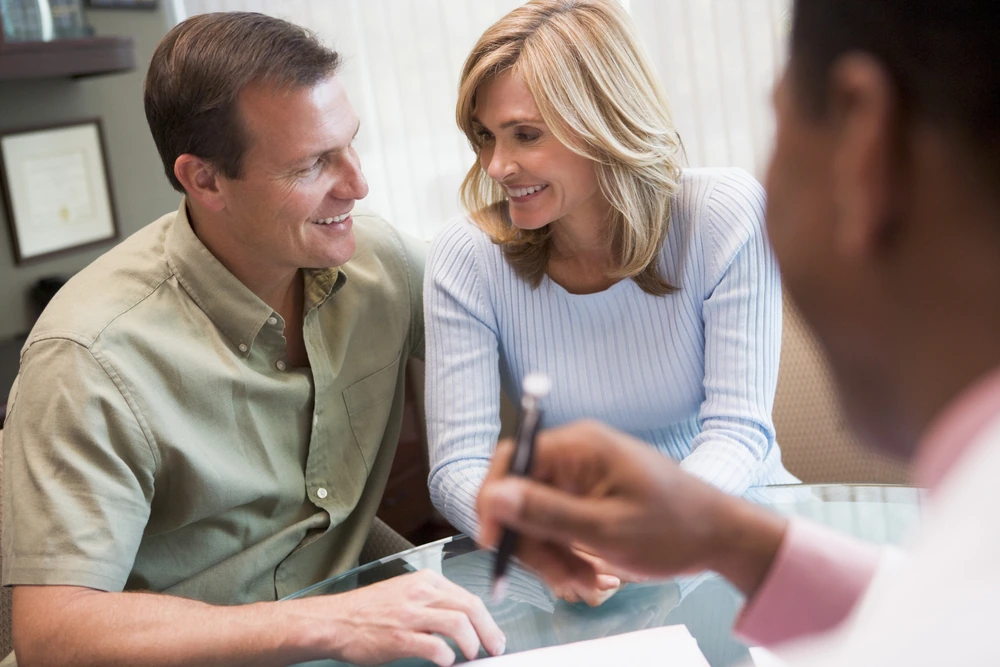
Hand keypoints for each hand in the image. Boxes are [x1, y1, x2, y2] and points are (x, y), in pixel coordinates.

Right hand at [299, 569, 505, 665]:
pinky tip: (446, 661)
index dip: (488, 620)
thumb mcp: (406, 594)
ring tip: (471, 655)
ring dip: (471, 643)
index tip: (493, 635)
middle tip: (494, 648)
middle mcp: (420, 593)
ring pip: (458, 623)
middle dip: (488, 632)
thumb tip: (465, 623)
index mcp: (425, 581)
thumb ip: (434, 603)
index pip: (469, 597)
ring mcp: (410, 614)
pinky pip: (434, 646)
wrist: (335, 621)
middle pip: (470, 608)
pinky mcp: (399, 636)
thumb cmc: (369, 611)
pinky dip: (446, 656)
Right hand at [476, 420, 787, 597]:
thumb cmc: (675, 528)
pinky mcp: (590, 495)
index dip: (494, 501)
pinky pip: (558, 523)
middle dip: (533, 542)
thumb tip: (494, 496)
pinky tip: (588, 575)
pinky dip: (566, 553)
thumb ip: (545, 512)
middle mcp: (577, 453)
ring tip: (583, 582)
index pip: (512, 460)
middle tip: (558, 578)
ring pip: (538, 516)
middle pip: (522, 495)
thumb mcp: (604, 529)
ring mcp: (583, 474)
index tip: (494, 542)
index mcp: (579, 446)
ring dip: (552, 555)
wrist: (721, 537)